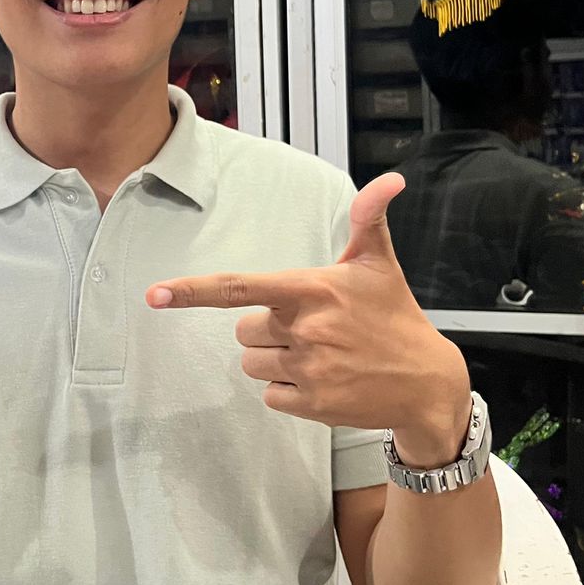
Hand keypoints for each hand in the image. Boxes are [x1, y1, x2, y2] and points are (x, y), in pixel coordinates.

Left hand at [146, 173, 471, 464]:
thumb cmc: (395, 316)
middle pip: (242, 331)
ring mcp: (309, 370)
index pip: (240, 288)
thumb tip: (392, 178)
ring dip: (274, 361)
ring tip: (318, 355)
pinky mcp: (313, 405)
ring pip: (252, 364)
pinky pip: (270, 396)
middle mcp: (306, 329)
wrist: (428, 383)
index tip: (155, 295)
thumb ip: (369, 219)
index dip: (193, 290)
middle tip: (310, 329)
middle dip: (266, 330)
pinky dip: (287, 392)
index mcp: (312, 289)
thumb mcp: (380, 264)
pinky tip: (322, 382)